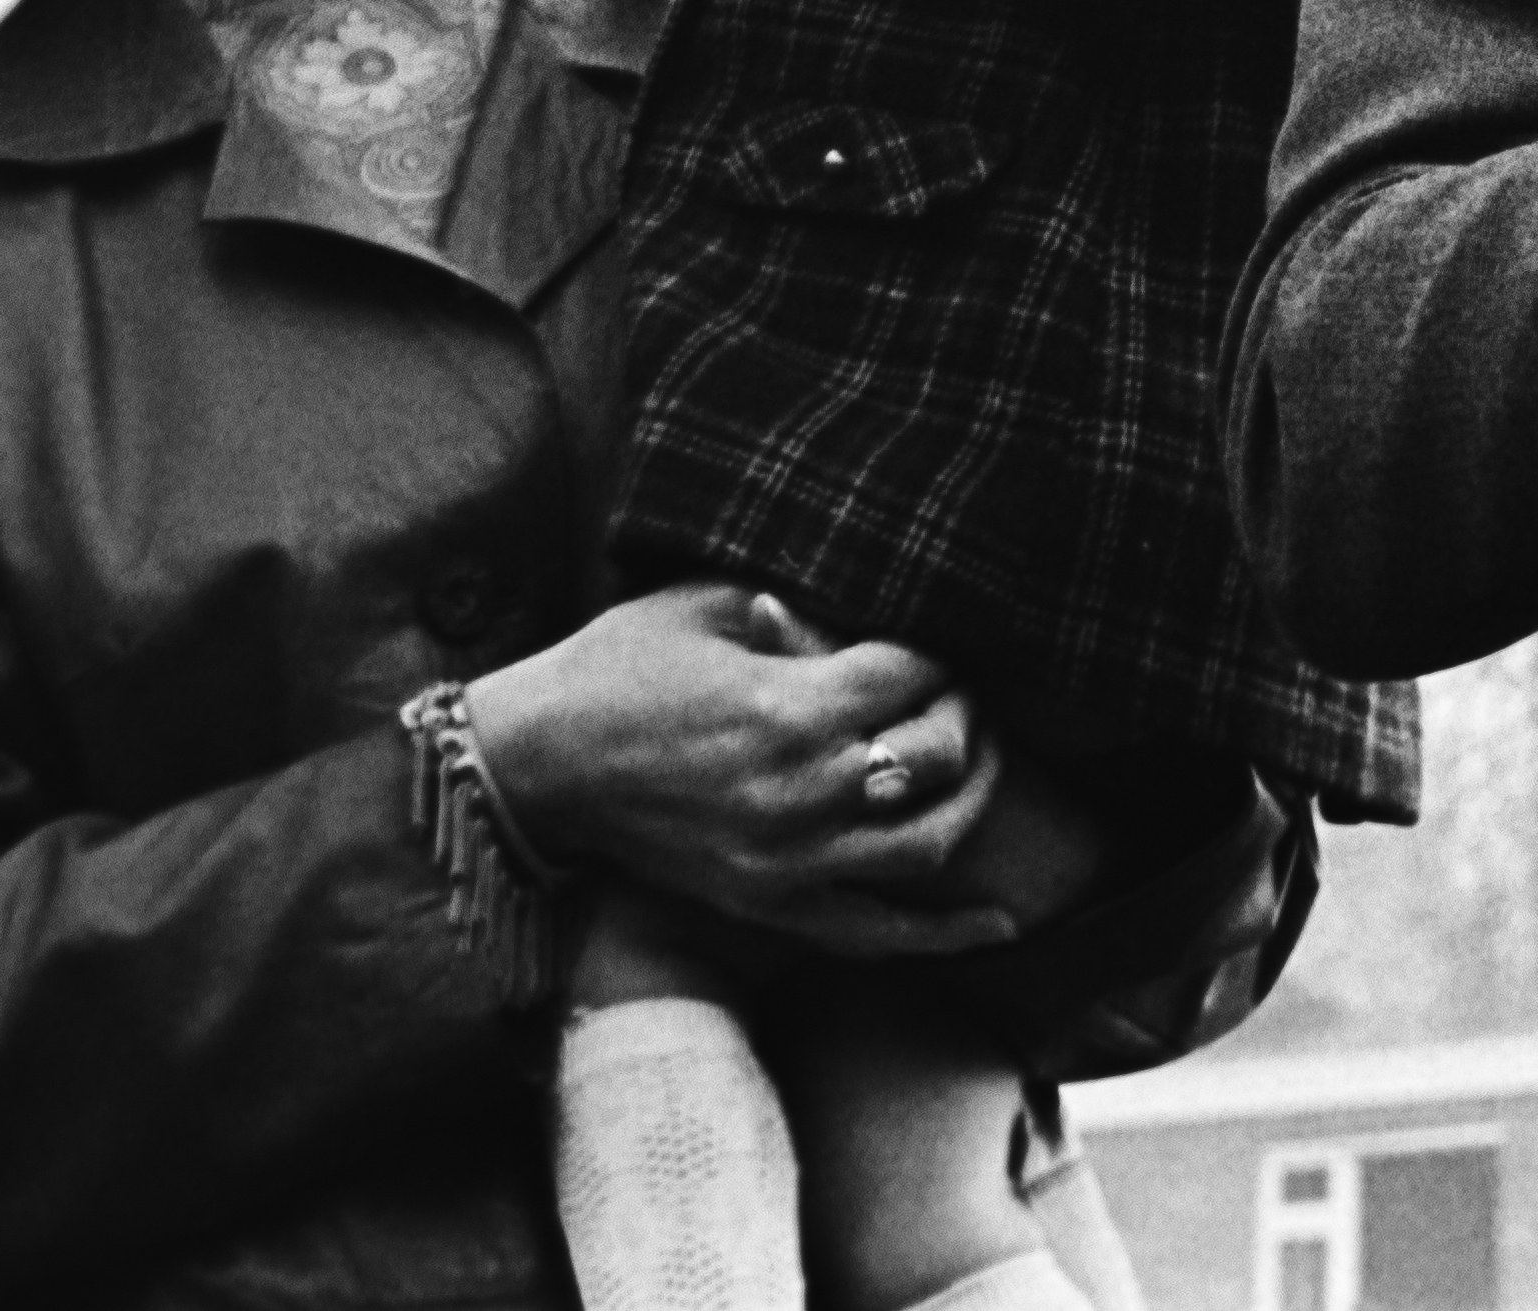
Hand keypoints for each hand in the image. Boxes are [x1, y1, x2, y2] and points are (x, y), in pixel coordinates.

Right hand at [458, 582, 1014, 958]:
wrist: (536, 765)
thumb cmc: (616, 667)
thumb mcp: (704, 605)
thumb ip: (799, 605)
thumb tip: (871, 603)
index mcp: (789, 708)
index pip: (913, 672)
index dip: (938, 649)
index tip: (942, 635)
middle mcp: (802, 793)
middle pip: (934, 753)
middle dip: (965, 712)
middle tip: (964, 687)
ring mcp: (790, 863)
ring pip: (928, 843)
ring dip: (971, 796)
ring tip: (981, 761)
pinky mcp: (771, 907)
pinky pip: (878, 933)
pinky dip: (945, 931)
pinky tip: (1002, 921)